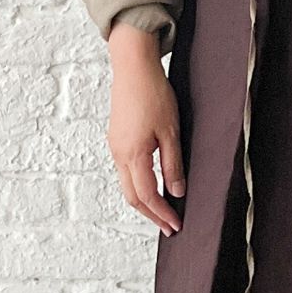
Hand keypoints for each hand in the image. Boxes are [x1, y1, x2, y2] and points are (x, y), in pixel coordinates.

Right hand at [106, 22, 184, 236]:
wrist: (132, 66)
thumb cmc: (153, 93)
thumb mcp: (170, 130)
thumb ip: (173, 163)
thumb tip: (177, 192)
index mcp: (133, 154)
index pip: (147, 196)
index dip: (163, 213)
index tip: (176, 225)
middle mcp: (119, 154)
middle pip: (132, 197)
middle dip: (151, 214)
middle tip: (169, 225)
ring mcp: (115, 146)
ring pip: (127, 185)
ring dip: (144, 201)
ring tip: (163, 210)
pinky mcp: (116, 138)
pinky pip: (125, 171)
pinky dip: (138, 185)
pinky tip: (151, 184)